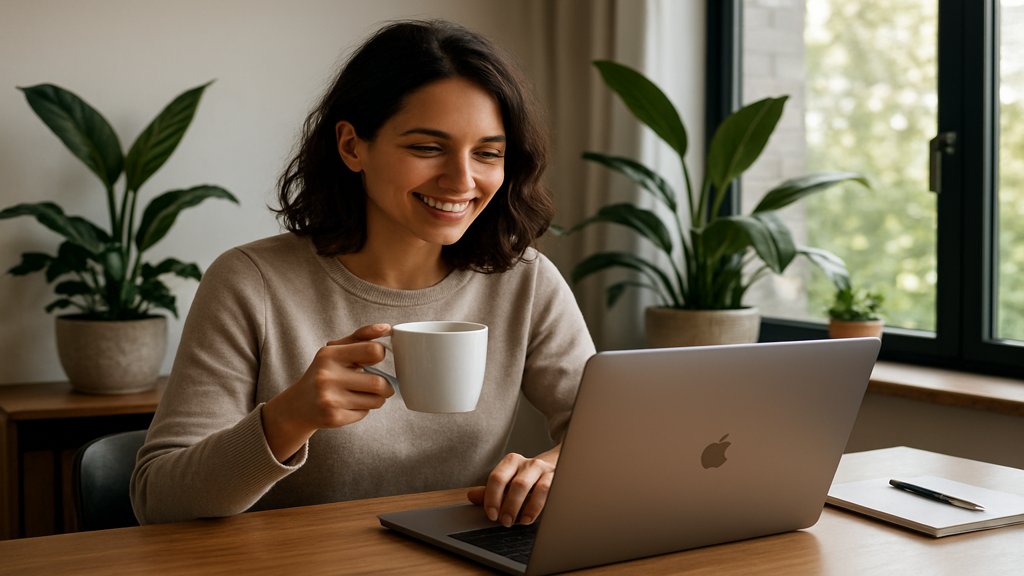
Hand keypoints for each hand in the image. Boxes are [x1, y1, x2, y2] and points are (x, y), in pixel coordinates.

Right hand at [262, 323, 395, 460]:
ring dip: (377, 399)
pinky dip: (363, 409)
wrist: (298, 405)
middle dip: (386, 386)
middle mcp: (327, 376)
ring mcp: (330, 399)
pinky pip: (365, 413)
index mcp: (329, 355)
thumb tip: (387, 328)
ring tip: (365, 395)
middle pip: (379, 382)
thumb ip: (362, 336)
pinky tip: (350, 405)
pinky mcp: (334, 418)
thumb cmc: (323, 373)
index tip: (376, 359)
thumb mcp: (336, 350)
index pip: (373, 350)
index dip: (380, 355)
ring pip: (376, 400)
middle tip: (382, 386)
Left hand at [467, 445, 559, 526]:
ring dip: (528, 508)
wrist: (551, 469)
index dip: (493, 498)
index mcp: (511, 462)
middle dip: (510, 506)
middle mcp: (529, 463)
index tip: (491, 515)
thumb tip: (471, 496)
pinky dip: (541, 507)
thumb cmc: (525, 479)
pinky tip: (533, 517)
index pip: (498, 478)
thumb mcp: (506, 483)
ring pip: (538, 489)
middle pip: (518, 484)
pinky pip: (552, 493)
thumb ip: (490, 490)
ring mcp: (546, 471)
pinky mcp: (558, 479)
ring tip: (520, 522)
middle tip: (505, 522)